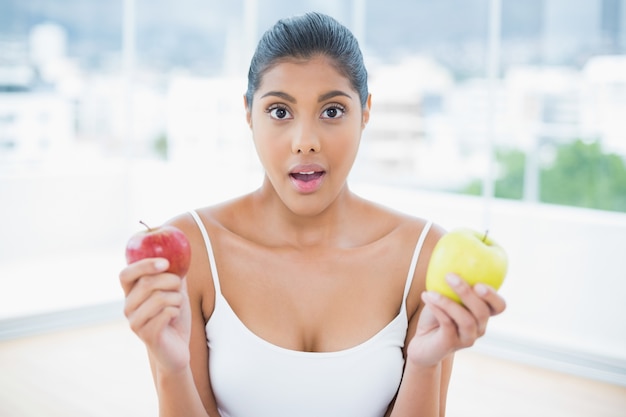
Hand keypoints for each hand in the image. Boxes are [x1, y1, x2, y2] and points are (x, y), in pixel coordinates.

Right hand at [119, 258, 191, 372]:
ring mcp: (134, 322)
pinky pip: (166, 313)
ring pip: (159, 298)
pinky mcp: (146, 334)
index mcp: (131, 294)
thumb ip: (174, 275)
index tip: (165, 263)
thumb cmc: (175, 317)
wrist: (177, 348)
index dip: (143, 265)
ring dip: (177, 299)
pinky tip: (174, 318)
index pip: (125, 274)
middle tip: (179, 286)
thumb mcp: (176, 292)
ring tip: (177, 306)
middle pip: (147, 283)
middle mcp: (128, 307)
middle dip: (171, 281)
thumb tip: (179, 255)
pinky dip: (176, 311)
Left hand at [407, 273, 505, 367]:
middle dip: (467, 292)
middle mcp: (479, 328)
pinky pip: (447, 325)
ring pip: (466, 320)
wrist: (422, 343)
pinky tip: (426, 297)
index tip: (479, 283)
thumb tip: (449, 256)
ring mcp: (467, 338)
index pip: (499, 306)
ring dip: (448, 302)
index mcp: (482, 314)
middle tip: (450, 276)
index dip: (493, 296)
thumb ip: (451, 283)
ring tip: (431, 291)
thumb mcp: (444, 296)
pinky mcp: (451, 344)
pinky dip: (437, 309)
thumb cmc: (436, 316)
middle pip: (482, 312)